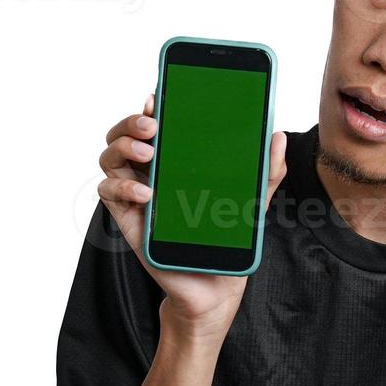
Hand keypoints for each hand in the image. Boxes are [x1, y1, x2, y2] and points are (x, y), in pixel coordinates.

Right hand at [97, 93, 287, 334]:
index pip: (158, 125)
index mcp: (177, 161)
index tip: (159, 95)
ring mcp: (137, 195)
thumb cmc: (227, 240)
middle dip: (132, 121)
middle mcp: (152, 173)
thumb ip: (266, 170)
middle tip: (153, 125)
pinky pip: (108, 194)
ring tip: (149, 154)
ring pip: (110, 158)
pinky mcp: (128, 220)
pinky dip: (122, 189)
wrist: (215, 289)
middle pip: (126, 135)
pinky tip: (145, 194)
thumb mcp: (253, 201)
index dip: (152, 106)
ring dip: (123, 147)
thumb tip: (277, 135)